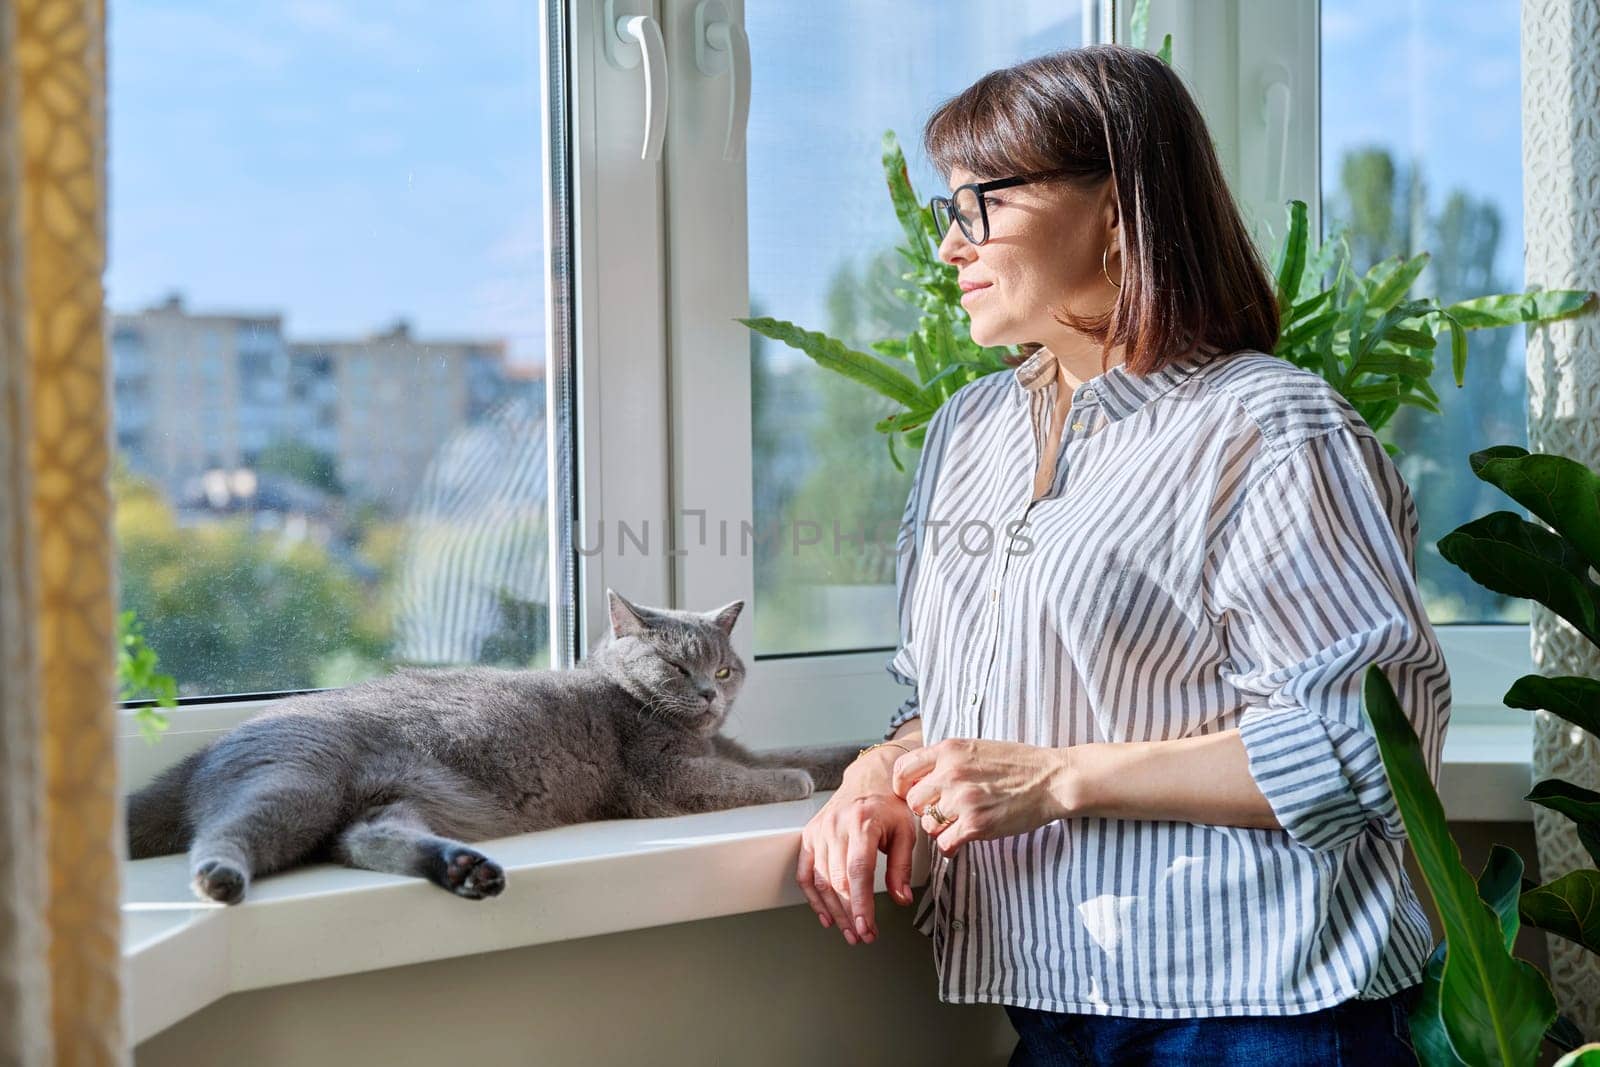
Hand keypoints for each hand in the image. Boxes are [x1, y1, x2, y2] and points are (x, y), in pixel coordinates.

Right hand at [795, 759, 917, 945]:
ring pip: (820, 881)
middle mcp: (836, 826)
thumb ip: (902, 866)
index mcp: (862, 822)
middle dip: (850, 914)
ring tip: (849, 932)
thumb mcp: (906, 831)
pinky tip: (826, 916)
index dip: (861, 903)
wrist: (868, 780)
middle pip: (837, 880)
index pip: (858, 871)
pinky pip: (805, 873)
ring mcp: (819, 831)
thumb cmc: (889, 806)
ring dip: (834, 911)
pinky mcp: (809, 836)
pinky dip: (813, 898)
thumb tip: (901, 898)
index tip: (866, 927)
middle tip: (863, 936)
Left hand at [891, 739, 1075, 856]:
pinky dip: (950, 846)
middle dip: (924, 810)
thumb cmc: (1017, 763)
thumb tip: (918, 777)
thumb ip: (946, 759)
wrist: (1051, 779)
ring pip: (928, 824)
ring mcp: (963, 799)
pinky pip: (944, 843)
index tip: (913, 794)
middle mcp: (951, 773)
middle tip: (942, 812)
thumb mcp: (975, 748)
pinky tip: (961, 841)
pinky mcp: (976, 824)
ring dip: (939, 828)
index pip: (902, 770)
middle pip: (913, 802)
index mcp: (949, 750)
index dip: (903, 786)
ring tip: (957, 824)